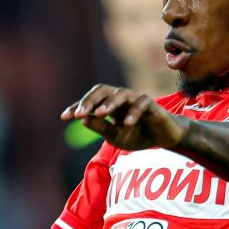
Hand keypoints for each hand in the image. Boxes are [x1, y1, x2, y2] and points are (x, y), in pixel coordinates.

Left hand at [61, 85, 189, 150]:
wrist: (165, 138)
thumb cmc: (139, 135)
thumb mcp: (115, 137)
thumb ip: (101, 128)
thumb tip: (82, 120)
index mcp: (109, 106)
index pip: (91, 101)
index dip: (77, 107)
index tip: (64, 117)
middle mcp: (121, 99)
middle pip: (102, 90)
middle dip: (89, 101)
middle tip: (79, 113)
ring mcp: (136, 99)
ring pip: (121, 93)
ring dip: (109, 103)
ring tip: (100, 114)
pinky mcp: (152, 104)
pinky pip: (142, 103)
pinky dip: (134, 112)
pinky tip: (126, 123)